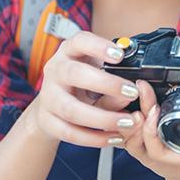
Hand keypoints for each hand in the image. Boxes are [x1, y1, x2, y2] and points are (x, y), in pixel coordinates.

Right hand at [29, 31, 140, 147]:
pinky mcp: (47, 120)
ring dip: (102, 118)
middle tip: (132, 92)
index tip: (120, 55)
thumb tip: (131, 92)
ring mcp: (48, 96)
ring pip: (71, 109)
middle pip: (74, 74)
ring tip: (127, 121)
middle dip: (106, 84)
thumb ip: (114, 80)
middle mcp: (55, 70)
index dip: (98, 47)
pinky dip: (94, 138)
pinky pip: (69, 132)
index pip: (80, 41)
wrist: (52, 103)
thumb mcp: (98, 72)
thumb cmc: (82, 81)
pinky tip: (114, 137)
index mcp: (69, 52)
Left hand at [122, 80, 179, 179]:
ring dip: (155, 107)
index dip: (149, 135)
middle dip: (146, 116)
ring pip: (168, 125)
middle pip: (159, 138)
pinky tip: (171, 85)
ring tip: (151, 85)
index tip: (152, 111)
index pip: (162, 156)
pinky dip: (172, 102)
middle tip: (145, 90)